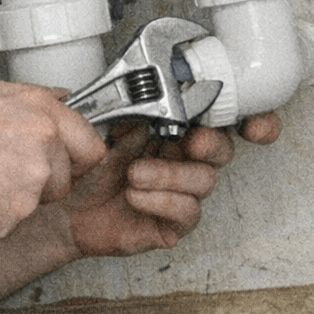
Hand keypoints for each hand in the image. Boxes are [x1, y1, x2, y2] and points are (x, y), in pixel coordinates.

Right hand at [0, 78, 106, 240]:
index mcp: (40, 111)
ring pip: (34, 204)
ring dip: (11, 202)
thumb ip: (28, 98)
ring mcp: (31, 181)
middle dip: (42, 185)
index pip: (90, 144)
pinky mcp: (13, 215)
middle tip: (5, 175)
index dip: (77, 158)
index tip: (65, 163)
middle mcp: (44, 144)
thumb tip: (57, 97)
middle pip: (66, 180)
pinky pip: (6, 225)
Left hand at [55, 112, 281, 257]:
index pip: (224, 118)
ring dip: (170, 174)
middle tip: (192, 142)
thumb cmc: (85, 164)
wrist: (60, 204)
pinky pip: (187, 212)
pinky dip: (161, 201)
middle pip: (223, 148)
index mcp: (174, 127)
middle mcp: (183, 158)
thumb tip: (142, 91)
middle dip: (213, 143)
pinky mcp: (171, 222)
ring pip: (204, 181)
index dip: (252, 120)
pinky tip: (135, 196)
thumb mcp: (98, 124)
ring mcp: (180, 191)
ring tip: (134, 174)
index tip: (253, 125)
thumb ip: (123, 105)